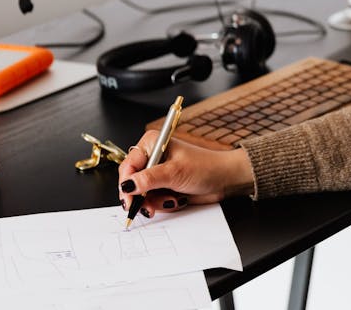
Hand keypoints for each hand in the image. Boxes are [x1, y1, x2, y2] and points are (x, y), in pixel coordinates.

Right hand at [117, 130, 254, 218]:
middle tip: (149, 206)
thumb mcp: (175, 172)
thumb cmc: (205, 167)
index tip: (129, 199)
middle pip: (131, 183)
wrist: (224, 180)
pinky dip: (163, 203)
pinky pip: (153, 201)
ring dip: (155, 201)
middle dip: (142, 196)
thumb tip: (127, 185)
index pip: (128, 166)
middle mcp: (153, 157)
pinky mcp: (163, 186)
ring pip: (141, 195)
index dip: (126, 184)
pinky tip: (177, 199)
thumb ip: (149, 179)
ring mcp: (157, 173)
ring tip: (172, 198)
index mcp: (152, 144)